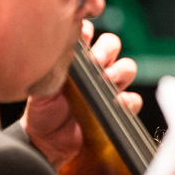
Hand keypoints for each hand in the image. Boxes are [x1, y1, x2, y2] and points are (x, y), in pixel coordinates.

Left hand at [23, 21, 141, 166]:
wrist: (47, 141)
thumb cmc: (44, 111)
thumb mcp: (41, 88)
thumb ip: (49, 71)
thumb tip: (55, 56)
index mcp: (77, 58)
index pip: (88, 34)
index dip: (87, 32)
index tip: (81, 38)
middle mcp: (96, 68)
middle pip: (112, 44)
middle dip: (107, 48)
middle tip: (96, 60)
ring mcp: (109, 87)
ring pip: (127, 67)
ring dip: (120, 70)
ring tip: (107, 79)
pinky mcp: (118, 109)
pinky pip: (133, 99)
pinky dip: (129, 100)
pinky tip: (118, 102)